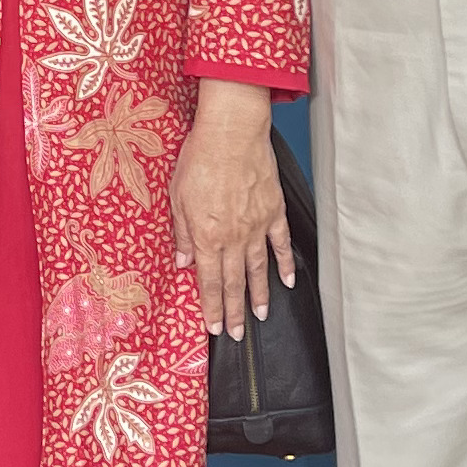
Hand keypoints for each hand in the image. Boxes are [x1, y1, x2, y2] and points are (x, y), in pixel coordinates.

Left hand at [168, 82, 298, 336]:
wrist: (232, 132)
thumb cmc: (200, 158)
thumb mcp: (177, 197)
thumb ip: (182, 234)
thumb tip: (183, 263)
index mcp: (207, 236)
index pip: (209, 281)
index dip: (212, 307)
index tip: (216, 327)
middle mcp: (234, 237)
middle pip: (234, 282)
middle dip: (235, 311)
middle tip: (238, 335)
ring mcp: (257, 226)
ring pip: (259, 269)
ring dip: (259, 295)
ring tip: (261, 316)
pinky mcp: (274, 210)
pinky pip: (281, 243)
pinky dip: (285, 263)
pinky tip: (288, 280)